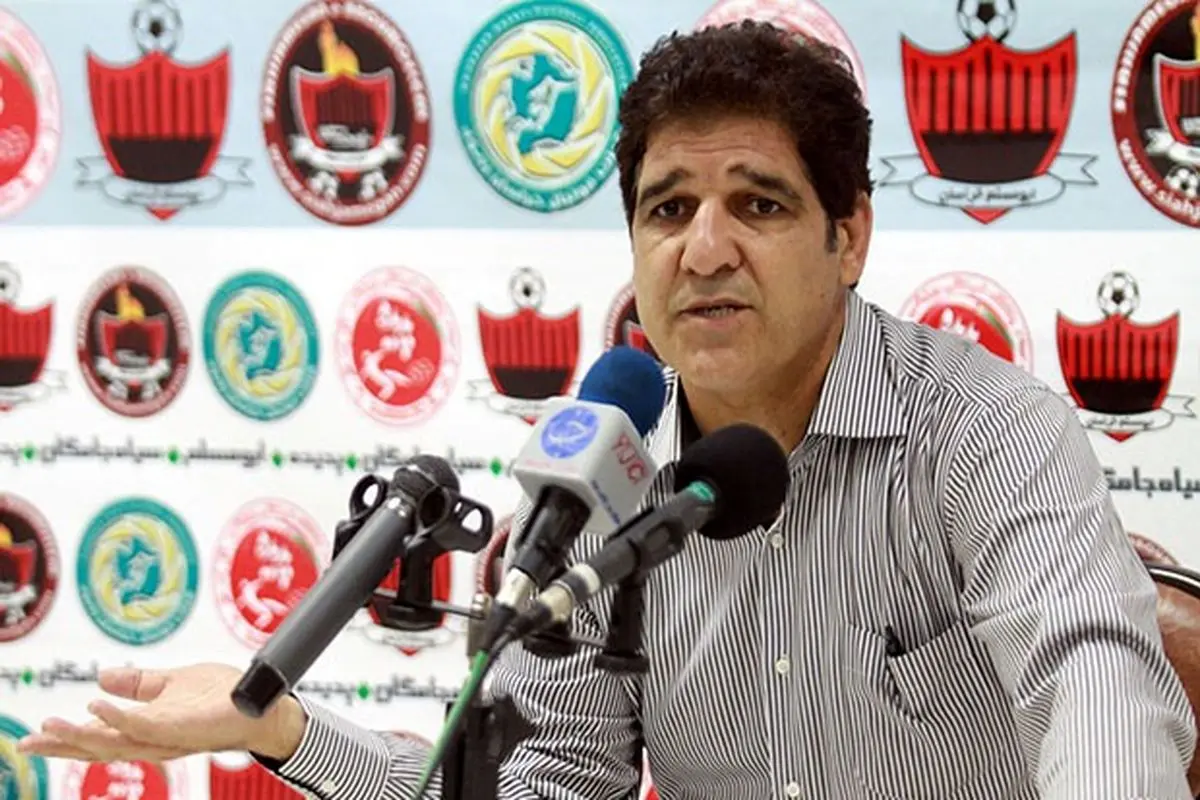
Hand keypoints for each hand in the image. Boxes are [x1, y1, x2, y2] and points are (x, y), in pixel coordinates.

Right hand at [17, 662, 306, 762]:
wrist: (260, 701)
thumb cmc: (220, 696)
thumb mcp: (172, 683)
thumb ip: (139, 685)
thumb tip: (101, 679)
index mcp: (145, 728)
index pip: (98, 737)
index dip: (66, 739)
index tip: (31, 739)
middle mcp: (152, 738)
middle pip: (98, 748)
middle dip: (62, 747)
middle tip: (26, 744)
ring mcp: (167, 736)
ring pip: (114, 742)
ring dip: (80, 736)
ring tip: (49, 729)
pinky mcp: (184, 728)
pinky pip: (145, 725)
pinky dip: (119, 717)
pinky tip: (96, 707)